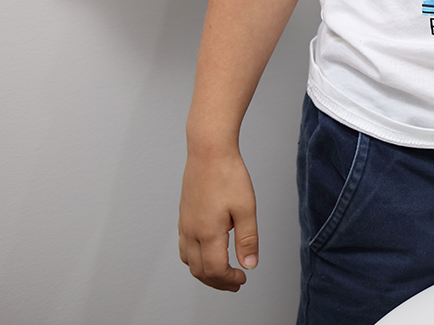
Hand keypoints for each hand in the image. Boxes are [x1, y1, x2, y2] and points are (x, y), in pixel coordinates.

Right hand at [178, 148, 258, 291]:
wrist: (208, 152)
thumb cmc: (228, 175)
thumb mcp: (246, 208)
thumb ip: (248, 239)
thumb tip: (250, 264)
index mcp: (208, 233)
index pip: (215, 270)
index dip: (229, 280)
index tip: (243, 278)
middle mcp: (191, 232)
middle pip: (200, 271)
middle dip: (218, 282)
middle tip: (236, 283)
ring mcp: (184, 225)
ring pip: (189, 262)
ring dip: (205, 273)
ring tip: (223, 273)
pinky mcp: (183, 217)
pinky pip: (185, 248)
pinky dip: (196, 260)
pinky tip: (208, 254)